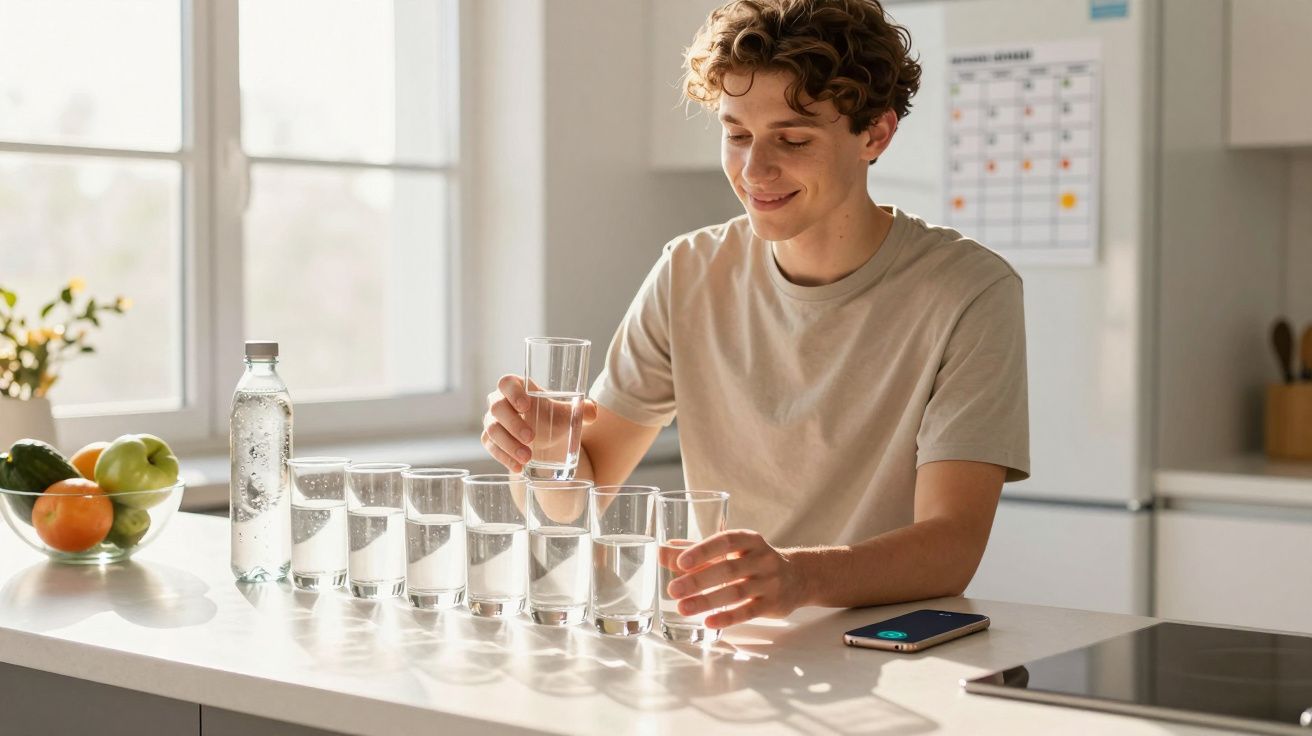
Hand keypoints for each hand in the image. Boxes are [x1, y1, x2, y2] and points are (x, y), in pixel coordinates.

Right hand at [481, 374, 597, 473]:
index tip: (526, 405)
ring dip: (509, 445)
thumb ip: (583, 409)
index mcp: (518, 387)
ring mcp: (493, 421)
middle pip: (497, 407)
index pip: (507, 383)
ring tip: (527, 458)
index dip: (513, 392)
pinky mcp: (491, 440)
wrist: (547, 435)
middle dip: (513, 424)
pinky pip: (491, 447)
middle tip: (531, 438)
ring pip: (492, 430)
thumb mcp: (569, 413)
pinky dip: (504, 458)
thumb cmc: (554, 416)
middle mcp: (500, 401)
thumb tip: (592, 411)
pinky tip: (518, 467)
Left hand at [664, 530, 806, 628]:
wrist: (797, 577)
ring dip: (707, 601)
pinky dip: (727, 618)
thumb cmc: (752, 561)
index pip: (726, 541)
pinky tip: (708, 622)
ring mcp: (770, 582)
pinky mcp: (772, 604)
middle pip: (728, 569)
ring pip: (736, 592)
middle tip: (673, 589)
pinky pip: (748, 612)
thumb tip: (661, 551)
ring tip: (682, 608)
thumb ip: (696, 551)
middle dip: (698, 580)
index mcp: (749, 540)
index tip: (680, 562)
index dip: (703, 550)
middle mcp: (762, 559)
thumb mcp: (730, 550)